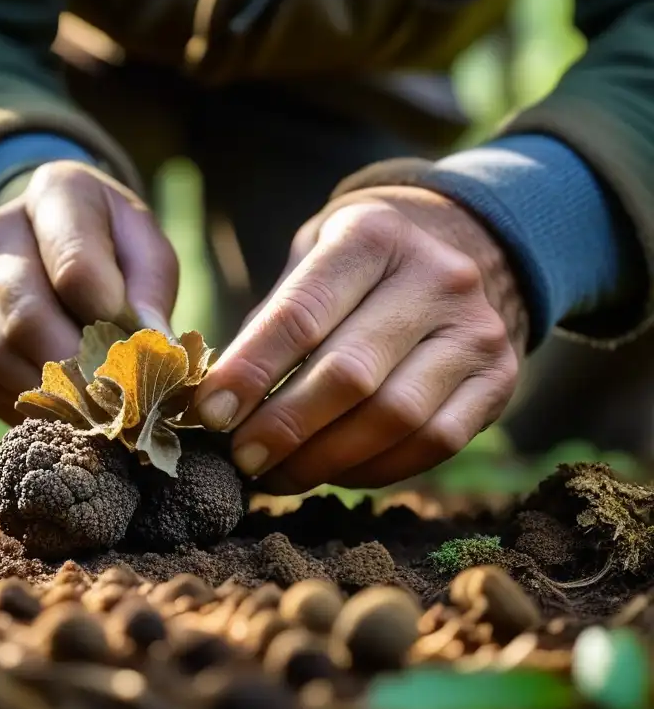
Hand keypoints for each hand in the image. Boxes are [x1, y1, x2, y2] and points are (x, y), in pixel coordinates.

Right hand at [0, 161, 178, 422]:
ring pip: (0, 358)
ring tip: (102, 414)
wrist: (53, 253)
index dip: (110, 320)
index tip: (141, 354)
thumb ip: (152, 294)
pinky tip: (65, 411)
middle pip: (28, 319)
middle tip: (125, 404)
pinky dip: (26, 408)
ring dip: (55, 396)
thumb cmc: (114, 253)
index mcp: (55, 193)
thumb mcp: (147, 253)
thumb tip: (154, 349)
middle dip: (81, 370)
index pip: (74, 265)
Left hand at [193, 186, 529, 493]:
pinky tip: (333, 472)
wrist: (457, 252)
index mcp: (373, 235)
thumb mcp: (309, 262)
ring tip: (277, 473)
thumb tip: (216, 405)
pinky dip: (373, 468)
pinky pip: (434, 443)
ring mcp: (477, 330)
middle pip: (350, 374)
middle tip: (241, 457)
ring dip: (324, 459)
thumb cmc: (356, 269)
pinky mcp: (499, 379)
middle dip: (284, 427)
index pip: (301, 314)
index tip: (211, 414)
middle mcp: (437, 277)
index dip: (251, 371)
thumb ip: (268, 324)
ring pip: (394, 417)